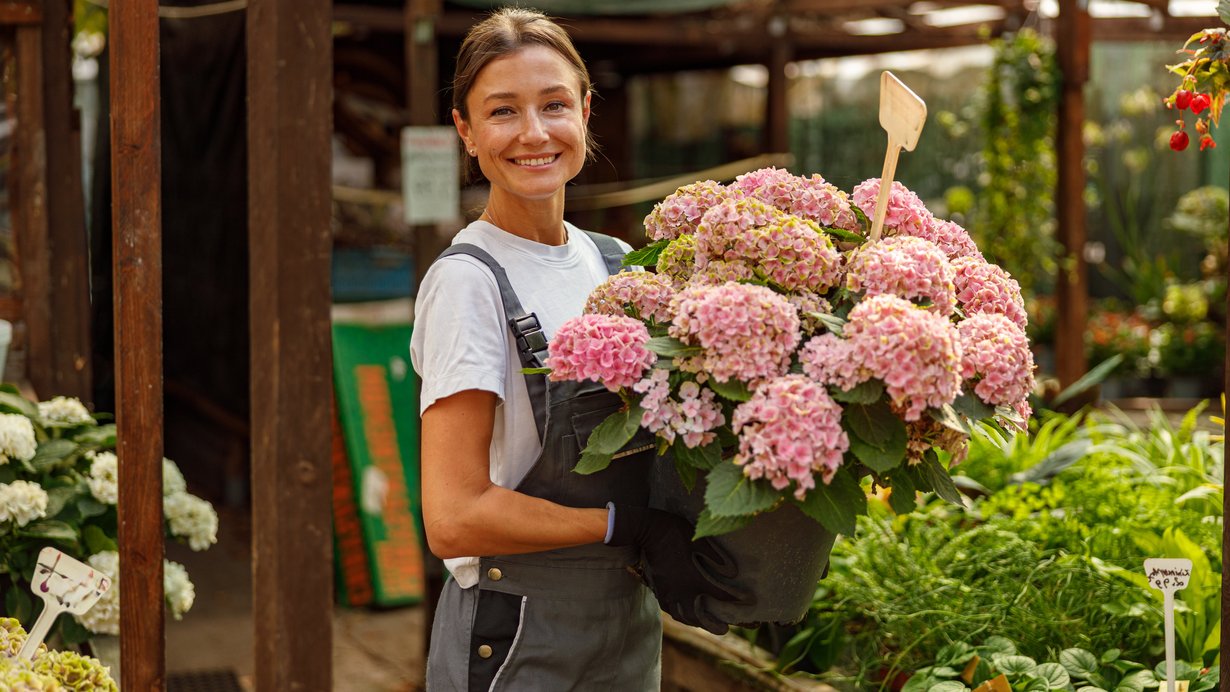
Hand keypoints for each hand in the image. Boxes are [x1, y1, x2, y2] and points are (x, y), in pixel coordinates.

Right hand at [606, 504, 750, 634]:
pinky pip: (669, 609)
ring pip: (683, 615)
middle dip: (713, 624)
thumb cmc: (675, 532)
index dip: (737, 599)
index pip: (721, 595)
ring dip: (696, 623)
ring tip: (704, 625)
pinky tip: (682, 613)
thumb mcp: (700, 540)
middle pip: (699, 615)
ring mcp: (669, 592)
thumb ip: (716, 557)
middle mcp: (682, 590)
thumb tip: (733, 573)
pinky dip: (678, 615)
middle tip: (725, 629)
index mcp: (695, 579)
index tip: (749, 602)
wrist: (647, 531)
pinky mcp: (658, 589)